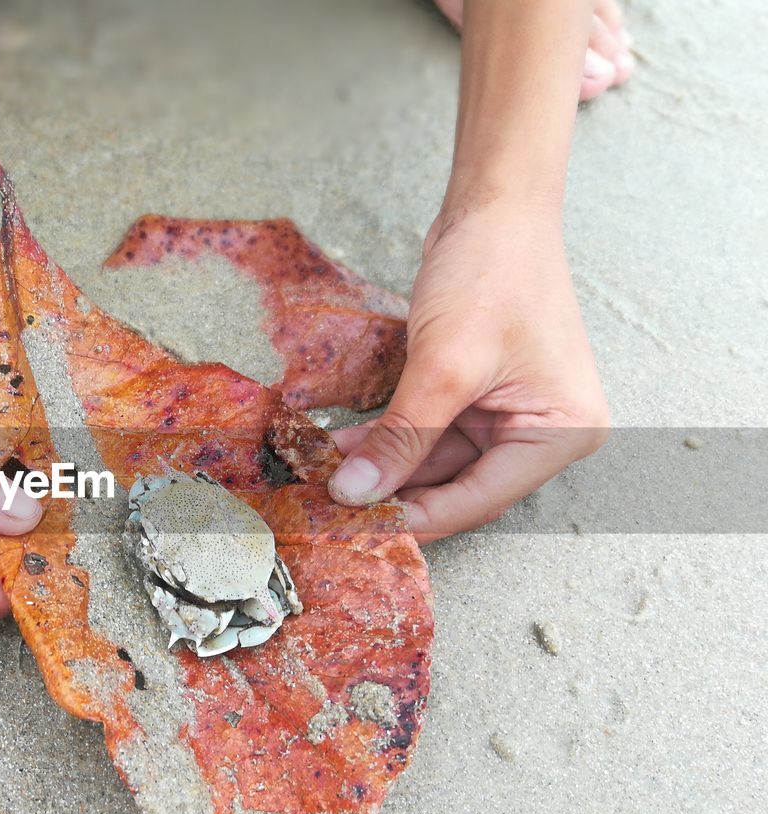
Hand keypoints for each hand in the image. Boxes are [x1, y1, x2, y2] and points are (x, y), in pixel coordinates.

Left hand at [328, 203, 609, 541]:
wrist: (492, 207)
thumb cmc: (494, 273)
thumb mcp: (444, 366)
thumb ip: (402, 436)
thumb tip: (356, 492)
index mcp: (562, 432)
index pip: (481, 498)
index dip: (419, 517)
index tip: (363, 530)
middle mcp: (541, 429)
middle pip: (457, 483)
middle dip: (394, 490)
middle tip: (335, 505)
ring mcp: (508, 411)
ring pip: (435, 459)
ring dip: (383, 465)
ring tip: (327, 474)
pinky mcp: (475, 393)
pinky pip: (427, 430)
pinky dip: (389, 436)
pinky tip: (344, 446)